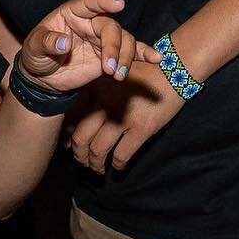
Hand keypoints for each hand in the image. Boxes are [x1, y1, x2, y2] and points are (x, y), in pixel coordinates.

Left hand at [18, 0, 159, 93]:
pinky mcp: (111, 56)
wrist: (44, 78)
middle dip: (113, 46)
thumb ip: (46, 43)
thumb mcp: (33, 49)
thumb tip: (63, 42)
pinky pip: (131, 52)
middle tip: (110, 68)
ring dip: (125, 57)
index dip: (103, 2)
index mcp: (71, 13)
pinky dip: (144, 54)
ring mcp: (102, 39)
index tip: (118, 4)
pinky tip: (157, 58)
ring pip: (123, 40)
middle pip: (110, 27)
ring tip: (118, 75)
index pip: (88, 3)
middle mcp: (90, 23)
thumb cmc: (36, 55)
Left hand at [66, 62, 183, 172]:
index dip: (67, 136)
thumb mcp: (110, 78)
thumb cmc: (140, 75)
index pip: (71, 119)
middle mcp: (104, 104)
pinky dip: (117, 165)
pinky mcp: (141, 128)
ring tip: (97, 169)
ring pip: (98, 150)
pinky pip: (121, 155)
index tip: (68, 145)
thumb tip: (74, 124)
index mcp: (94, 90)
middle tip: (82, 161)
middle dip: (79, 155)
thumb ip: (93, 96)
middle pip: (80, 138)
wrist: (171, 69)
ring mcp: (122, 117)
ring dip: (95, 164)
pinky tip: (118, 166)